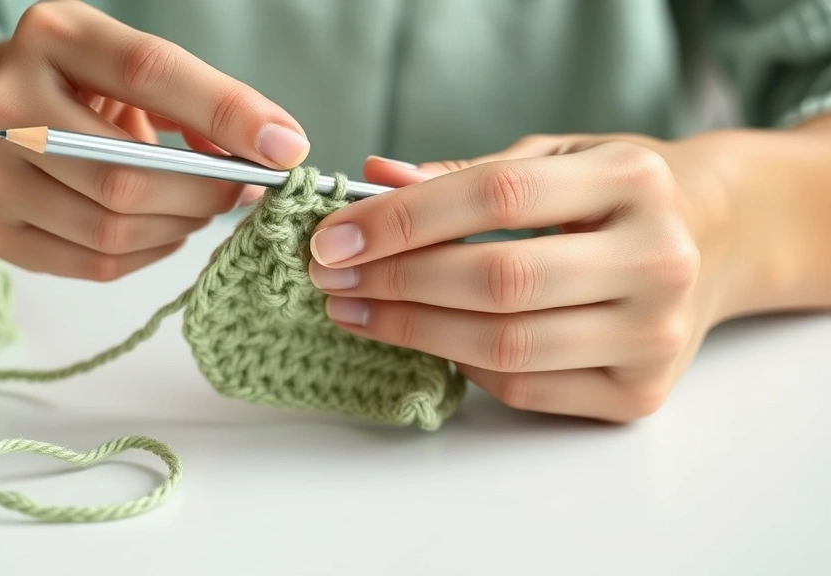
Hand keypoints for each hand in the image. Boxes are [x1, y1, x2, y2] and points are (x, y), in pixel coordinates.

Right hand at [0, 0, 307, 279]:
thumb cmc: (87, 88)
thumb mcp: (134, 69)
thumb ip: (198, 102)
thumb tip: (270, 154)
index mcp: (52, 36)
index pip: (149, 72)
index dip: (226, 112)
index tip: (286, 148)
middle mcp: (5, 102)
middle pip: (128, 175)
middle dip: (206, 192)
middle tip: (238, 190)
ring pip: (114, 229)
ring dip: (181, 225)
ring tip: (198, 205)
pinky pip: (96, 265)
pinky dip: (149, 253)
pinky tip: (162, 230)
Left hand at [307, 134, 735, 421]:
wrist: (717, 243)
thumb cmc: (620, 197)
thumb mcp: (557, 159)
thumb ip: (466, 176)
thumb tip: (372, 182)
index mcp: (633, 179)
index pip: (498, 197)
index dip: (404, 220)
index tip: (335, 236)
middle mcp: (656, 259)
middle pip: (498, 280)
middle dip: (395, 282)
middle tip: (332, 279)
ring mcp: (654, 334)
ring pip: (505, 345)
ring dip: (411, 331)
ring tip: (356, 312)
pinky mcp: (640, 393)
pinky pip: (524, 389)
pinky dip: (460, 364)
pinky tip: (424, 337)